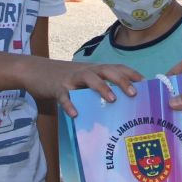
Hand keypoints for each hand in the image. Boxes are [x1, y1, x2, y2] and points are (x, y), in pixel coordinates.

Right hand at [26, 60, 140, 116]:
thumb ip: (98, 87)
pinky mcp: (57, 88)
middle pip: (106, 71)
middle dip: (121, 80)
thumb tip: (119, 104)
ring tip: (112, 99)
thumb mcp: (84, 79)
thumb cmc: (65, 79)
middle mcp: (85, 71)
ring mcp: (71, 79)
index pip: (116, 67)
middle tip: (134, 93)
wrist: (35, 71)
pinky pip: (64, 96)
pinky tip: (75, 114)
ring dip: (101, 87)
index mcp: (94, 69)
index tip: (146, 82)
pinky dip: (70, 105)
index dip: (131, 73)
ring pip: (88, 78)